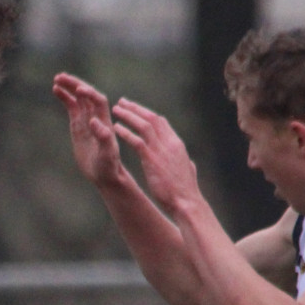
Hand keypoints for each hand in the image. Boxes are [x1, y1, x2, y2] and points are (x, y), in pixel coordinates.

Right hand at [51, 73, 134, 189]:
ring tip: (56, 79)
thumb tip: (94, 121)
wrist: (105, 175)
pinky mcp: (78, 126)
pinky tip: (56, 90)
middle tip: (61, 77)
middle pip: (87, 95)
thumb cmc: (108, 166)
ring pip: (78, 99)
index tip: (78, 90)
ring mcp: (86, 120)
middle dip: (75, 85)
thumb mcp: (107, 154)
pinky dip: (65, 98)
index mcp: (105, 122)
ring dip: (69, 88)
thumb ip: (103, 138)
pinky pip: (72, 107)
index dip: (89, 94)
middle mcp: (96, 117)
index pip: (98, 101)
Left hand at [110, 99, 206, 218]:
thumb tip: (189, 163)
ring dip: (129, 115)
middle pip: (152, 118)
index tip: (135, 109)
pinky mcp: (152, 160)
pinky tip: (115, 129)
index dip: (146, 113)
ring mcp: (161, 150)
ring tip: (116, 110)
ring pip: (144, 125)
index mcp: (177, 144)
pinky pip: (136, 141)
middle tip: (122, 102)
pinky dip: (125, 133)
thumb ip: (187, 164)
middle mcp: (170, 143)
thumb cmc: (186, 192)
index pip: (161, 122)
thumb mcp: (188, 173)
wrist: (186, 202)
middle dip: (136, 108)